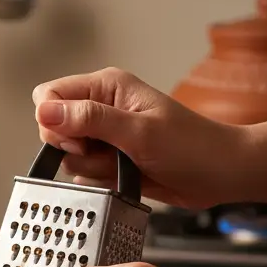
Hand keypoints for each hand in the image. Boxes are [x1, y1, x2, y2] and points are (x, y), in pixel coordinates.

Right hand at [32, 67, 245, 208]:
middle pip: (53, 128)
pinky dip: (98, 179)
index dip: (53, 120)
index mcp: (106, 87)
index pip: (49, 96)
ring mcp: (103, 135)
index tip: (80, 138)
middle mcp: (100, 108)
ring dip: (92, 166)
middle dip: (73, 148)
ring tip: (124, 165)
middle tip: (107, 153)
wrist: (222, 174)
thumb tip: (44, 110)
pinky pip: (81, 171)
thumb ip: (89, 119)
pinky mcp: (108, 159)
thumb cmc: (191, 146)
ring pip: (67, 154)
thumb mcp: (138, 131)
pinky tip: (123, 177)